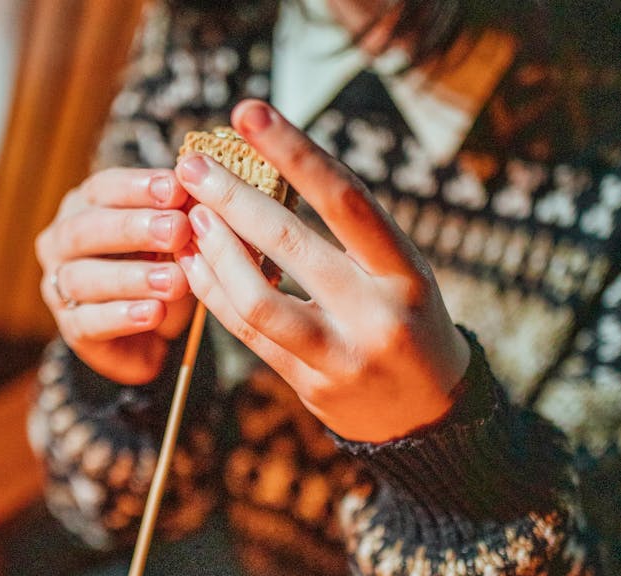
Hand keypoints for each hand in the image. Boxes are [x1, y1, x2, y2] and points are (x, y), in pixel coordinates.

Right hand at [35, 168, 194, 383]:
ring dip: (132, 277)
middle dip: (133, 228)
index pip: (102, 189)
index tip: (177, 189)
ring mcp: (59, 287)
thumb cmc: (161, 271)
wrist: (153, 334)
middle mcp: (61, 243)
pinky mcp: (72, 329)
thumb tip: (202, 194)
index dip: (138, 188)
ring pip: (84, 278)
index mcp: (83, 208)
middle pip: (86, 229)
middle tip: (178, 230)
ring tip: (175, 281)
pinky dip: (124, 317)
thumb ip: (178, 219)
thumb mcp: (174, 242)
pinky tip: (155, 313)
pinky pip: (91, 321)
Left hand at [174, 100, 469, 442]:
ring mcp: (341, 358)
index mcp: (406, 274)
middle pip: (291, 246)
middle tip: (192, 166)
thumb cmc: (409, 325)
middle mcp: (376, 315)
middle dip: (233, 199)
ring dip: (215, 253)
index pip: (345, 200)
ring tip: (191, 218)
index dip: (294, 153)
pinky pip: (250, 336)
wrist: (428, 416)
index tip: (249, 115)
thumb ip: (350, 239)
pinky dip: (217, 295)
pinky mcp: (310, 389)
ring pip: (259, 301)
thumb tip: (268, 180)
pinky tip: (196, 264)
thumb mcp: (401, 276)